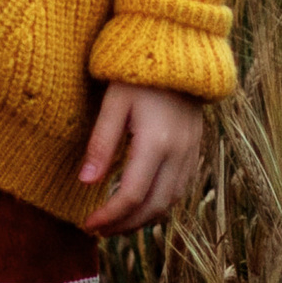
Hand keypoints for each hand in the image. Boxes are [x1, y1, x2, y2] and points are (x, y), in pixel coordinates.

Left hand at [79, 82, 203, 234]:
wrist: (179, 52)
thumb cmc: (138, 73)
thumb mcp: (114, 102)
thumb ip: (101, 143)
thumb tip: (86, 182)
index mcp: (156, 143)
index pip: (131, 195)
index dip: (109, 215)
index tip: (87, 223)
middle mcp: (179, 154)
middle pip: (153, 207)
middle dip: (125, 225)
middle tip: (99, 230)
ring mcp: (191, 153)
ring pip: (170, 203)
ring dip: (143, 219)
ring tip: (116, 223)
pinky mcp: (195, 150)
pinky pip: (180, 189)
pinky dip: (160, 204)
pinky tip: (141, 204)